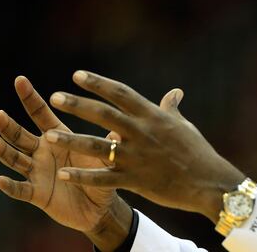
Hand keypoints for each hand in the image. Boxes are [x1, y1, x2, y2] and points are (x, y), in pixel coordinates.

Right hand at [0, 76, 131, 250]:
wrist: (101, 207)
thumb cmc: (102, 175)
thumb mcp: (107, 155)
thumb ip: (110, 141)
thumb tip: (121, 126)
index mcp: (59, 136)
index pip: (42, 113)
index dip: (31, 97)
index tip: (20, 80)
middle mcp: (44, 151)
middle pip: (21, 135)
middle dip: (9, 125)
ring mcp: (37, 172)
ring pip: (15, 159)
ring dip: (3, 150)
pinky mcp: (37, 193)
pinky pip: (20, 189)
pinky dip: (10, 186)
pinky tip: (0, 179)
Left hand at [44, 70, 245, 221]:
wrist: (209, 182)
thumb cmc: (197, 151)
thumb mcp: (184, 126)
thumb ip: (171, 108)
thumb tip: (175, 92)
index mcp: (153, 116)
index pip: (122, 93)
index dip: (98, 83)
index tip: (77, 75)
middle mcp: (142, 133)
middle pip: (105, 115)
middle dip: (78, 105)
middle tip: (54, 97)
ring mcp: (137, 157)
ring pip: (98, 146)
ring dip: (71, 140)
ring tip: (48, 135)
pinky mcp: (135, 180)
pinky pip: (104, 178)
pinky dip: (83, 176)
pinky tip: (63, 173)